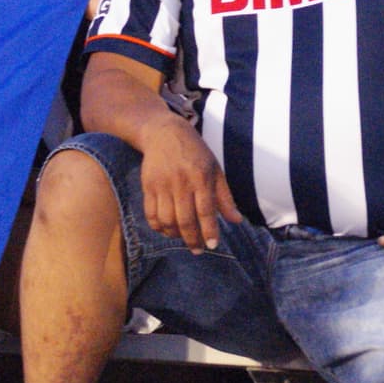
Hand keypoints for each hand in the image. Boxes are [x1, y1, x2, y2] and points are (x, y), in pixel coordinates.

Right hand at [137, 112, 241, 251]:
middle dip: (192, 239)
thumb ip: (225, 196)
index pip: (205, 210)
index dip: (209, 231)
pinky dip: (157, 227)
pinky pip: (150, 213)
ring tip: (183, 238)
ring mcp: (162, 184)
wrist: (163, 132)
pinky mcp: (148, 186)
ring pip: (166, 219)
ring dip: (175, 235)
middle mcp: (180, 182)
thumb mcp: (215, 168)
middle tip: (198, 250)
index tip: (212, 245)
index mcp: (200, 177)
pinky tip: (166, 230)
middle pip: (185, 219)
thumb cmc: (194, 151)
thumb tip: (236, 220)